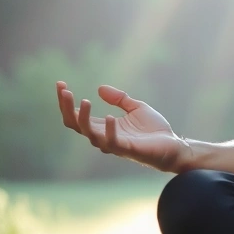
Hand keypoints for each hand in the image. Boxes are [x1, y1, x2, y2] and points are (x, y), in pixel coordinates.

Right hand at [56, 81, 189, 172]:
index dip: (66, 101)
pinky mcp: (127, 149)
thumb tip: (99, 88)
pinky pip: (112, 142)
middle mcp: (103, 136)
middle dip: (67, 108)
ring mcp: (114, 144)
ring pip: (90, 134)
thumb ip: (119, 99)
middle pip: (76, 124)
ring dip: (84, 118)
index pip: (76, 115)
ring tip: (85, 101)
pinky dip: (109, 130)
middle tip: (64, 91)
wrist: (173, 145)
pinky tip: (109, 117)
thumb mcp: (136, 108)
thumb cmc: (153, 130)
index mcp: (103, 126)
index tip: (60, 84)